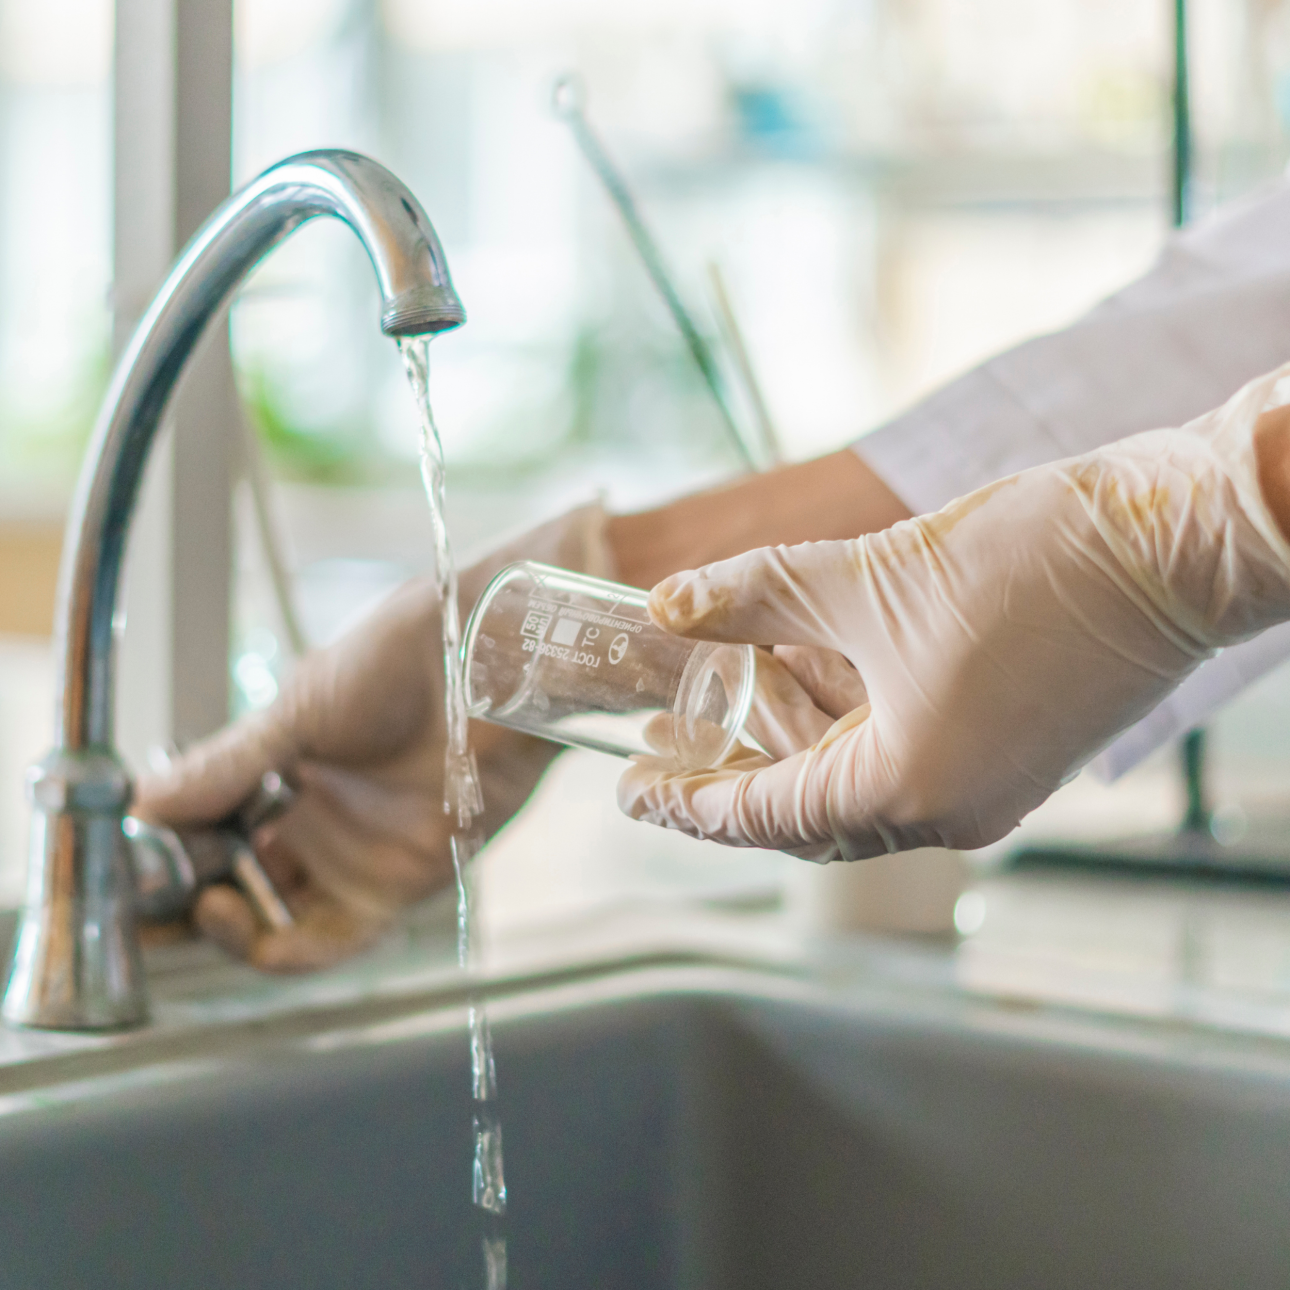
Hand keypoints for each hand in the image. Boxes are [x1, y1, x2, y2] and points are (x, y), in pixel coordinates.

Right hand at [135, 504, 612, 970]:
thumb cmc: (405, 657)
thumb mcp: (299, 709)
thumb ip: (226, 765)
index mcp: (284, 772)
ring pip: (274, 923)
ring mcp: (355, 855)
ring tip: (190, 904)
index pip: (207, 835)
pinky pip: (331, 940)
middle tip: (140, 905)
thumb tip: (142, 804)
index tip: (120, 868)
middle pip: (234, 888)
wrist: (490, 657)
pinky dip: (280, 948)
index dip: (163, 860)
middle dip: (182, 905)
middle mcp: (316, 821)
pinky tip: (237, 921)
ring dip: (223, 929)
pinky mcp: (401, 881)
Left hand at [619, 365, 1289, 861]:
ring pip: (857, 780)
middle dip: (733, 775)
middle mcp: (947, 810)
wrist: (1173, 541)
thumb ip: (754, 597)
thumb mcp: (863, 580)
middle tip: (665, 750)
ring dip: (792, 738)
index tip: (632, 792)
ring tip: (730, 691)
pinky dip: (848, 722)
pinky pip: (904, 756)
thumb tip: (670, 602)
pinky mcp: (1012, 749)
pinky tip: (809, 670)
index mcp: (905, 791)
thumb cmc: (1028, 566)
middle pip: (807, 810)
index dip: (687, 802)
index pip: (764, 814)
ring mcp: (987, 786)